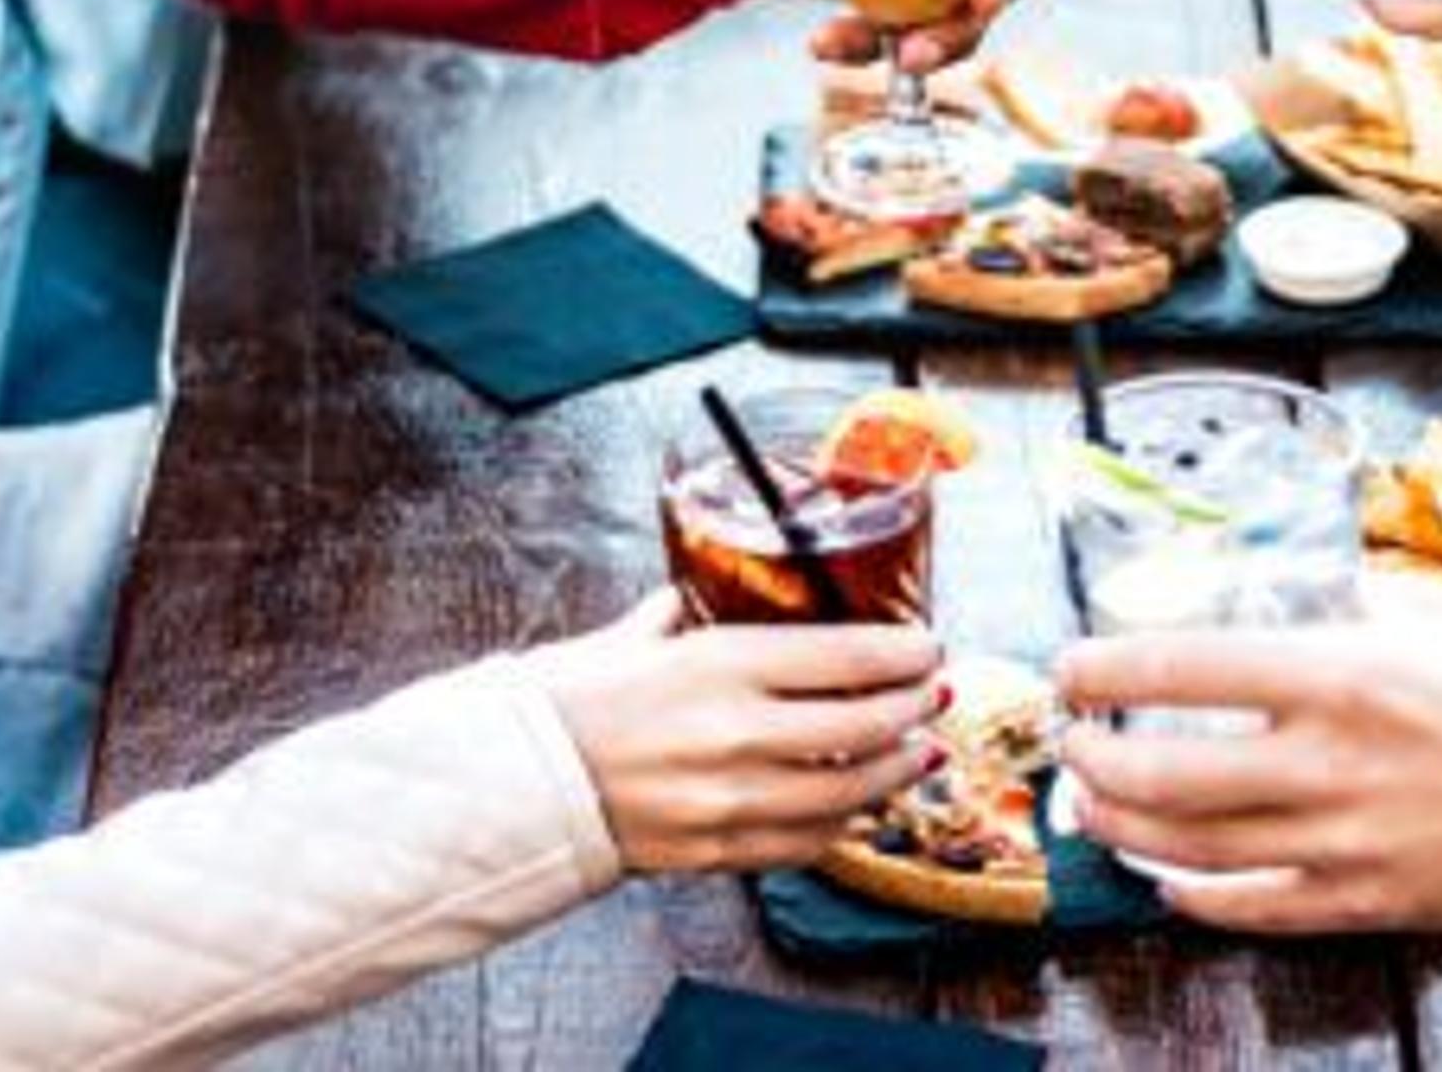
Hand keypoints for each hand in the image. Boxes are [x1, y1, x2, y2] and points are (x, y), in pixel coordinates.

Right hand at [530, 593, 946, 873]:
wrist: (508, 784)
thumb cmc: (562, 702)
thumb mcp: (629, 637)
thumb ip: (681, 613)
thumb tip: (708, 590)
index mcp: (719, 666)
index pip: (850, 656)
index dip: (906, 654)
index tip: (928, 648)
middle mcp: (736, 734)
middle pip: (865, 726)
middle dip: (915, 710)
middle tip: (934, 697)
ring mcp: (730, 801)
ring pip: (849, 793)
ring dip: (897, 772)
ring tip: (920, 754)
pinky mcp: (715, 851)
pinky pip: (804, 843)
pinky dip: (844, 825)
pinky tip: (861, 808)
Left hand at [1052, 578, 1441, 936]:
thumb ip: (1354, 599)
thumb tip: (1287, 581)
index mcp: (1342, 675)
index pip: (1183, 668)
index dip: (1106, 669)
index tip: (1073, 666)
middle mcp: (1328, 762)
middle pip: (1164, 771)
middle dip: (1093, 757)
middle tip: (1071, 739)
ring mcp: (1341, 841)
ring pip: (1188, 848)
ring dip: (1122, 825)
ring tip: (1094, 803)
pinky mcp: (1363, 900)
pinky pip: (1249, 907)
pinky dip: (1192, 896)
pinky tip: (1166, 878)